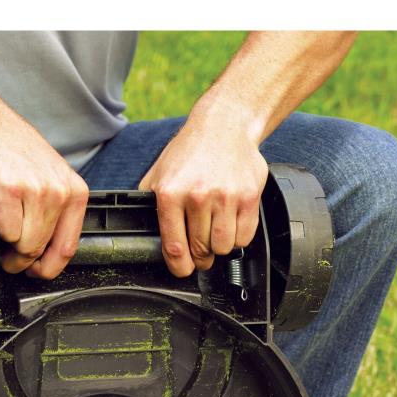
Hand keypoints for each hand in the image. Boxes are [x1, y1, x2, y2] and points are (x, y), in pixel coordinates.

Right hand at [0, 106, 88, 278]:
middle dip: (20, 259)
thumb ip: (56, 212)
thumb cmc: (14, 153)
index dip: (48, 267)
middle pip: (40, 249)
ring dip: (6, 244)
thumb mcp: (50, 178)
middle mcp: (60, 192)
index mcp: (75, 192)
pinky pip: (5, 233)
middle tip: (8, 253)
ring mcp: (37, 191)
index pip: (68, 248)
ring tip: (1, 225)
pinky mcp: (10, 191)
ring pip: (23, 245)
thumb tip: (47, 254)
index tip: (35, 271)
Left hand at [139, 102, 267, 275]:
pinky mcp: (249, 197)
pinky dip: (238, 237)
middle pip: (201, 250)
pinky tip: (230, 224)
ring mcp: (226, 197)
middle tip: (200, 252)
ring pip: (224, 247)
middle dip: (200, 258)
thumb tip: (146, 236)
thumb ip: (150, 205)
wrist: (225, 126)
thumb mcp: (158, 174)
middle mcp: (198, 196)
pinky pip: (245, 237)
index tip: (182, 270)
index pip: (174, 246)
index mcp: (171, 193)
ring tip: (214, 234)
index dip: (179, 266)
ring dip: (219, 248)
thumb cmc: (189, 152)